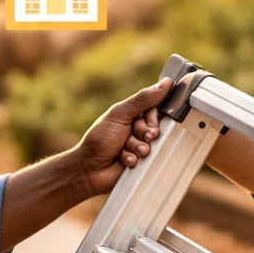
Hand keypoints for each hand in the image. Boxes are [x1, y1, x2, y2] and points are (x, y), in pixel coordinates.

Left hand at [74, 77, 172, 195]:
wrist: (88, 169)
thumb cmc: (99, 139)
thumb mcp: (120, 115)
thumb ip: (142, 100)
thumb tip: (165, 83)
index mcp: (132, 114)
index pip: (155, 109)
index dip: (154, 118)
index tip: (150, 124)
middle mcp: (136, 128)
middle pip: (155, 128)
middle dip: (146, 134)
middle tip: (139, 137)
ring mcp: (138, 145)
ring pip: (152, 145)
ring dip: (138, 148)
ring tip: (124, 150)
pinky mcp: (139, 162)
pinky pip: (147, 159)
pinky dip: (134, 159)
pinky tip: (123, 160)